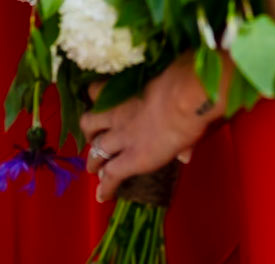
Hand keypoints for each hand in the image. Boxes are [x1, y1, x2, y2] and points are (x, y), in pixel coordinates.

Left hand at [80, 57, 221, 202]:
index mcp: (123, 90)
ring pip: (96, 150)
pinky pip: (111, 176)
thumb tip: (179, 122)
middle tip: (94, 137)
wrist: (185, 99)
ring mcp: (122, 138)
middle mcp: (117, 113)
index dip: (95, 98)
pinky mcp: (130, 160)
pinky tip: (102, 196)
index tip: (97, 101)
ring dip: (93, 160)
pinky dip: (105, 187)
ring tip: (94, 168)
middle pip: (90, 123)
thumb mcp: (171, 78)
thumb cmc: (183, 77)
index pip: (96, 91)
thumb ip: (172, 99)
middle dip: (89, 132)